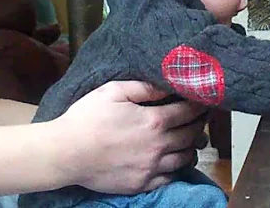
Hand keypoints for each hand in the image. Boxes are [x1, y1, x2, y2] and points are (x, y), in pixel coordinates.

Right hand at [51, 81, 208, 194]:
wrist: (65, 153)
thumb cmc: (86, 118)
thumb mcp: (113, 91)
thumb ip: (143, 88)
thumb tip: (166, 86)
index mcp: (154, 121)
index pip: (188, 112)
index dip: (199, 105)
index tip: (204, 101)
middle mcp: (159, 146)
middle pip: (191, 135)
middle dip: (199, 124)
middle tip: (201, 118)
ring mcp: (152, 167)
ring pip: (185, 158)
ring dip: (192, 147)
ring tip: (193, 140)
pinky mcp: (142, 183)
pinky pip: (170, 177)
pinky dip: (178, 168)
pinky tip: (176, 161)